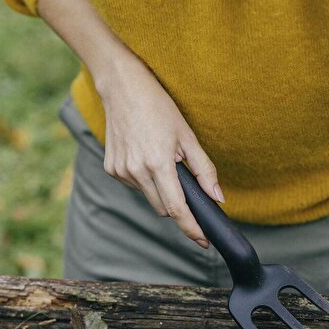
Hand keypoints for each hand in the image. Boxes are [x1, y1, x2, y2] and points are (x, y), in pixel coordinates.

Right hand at [96, 54, 223, 248]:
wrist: (122, 88)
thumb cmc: (158, 107)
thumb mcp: (188, 137)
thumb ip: (204, 170)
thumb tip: (217, 197)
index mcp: (159, 164)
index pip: (177, 209)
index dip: (191, 228)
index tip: (203, 241)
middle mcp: (136, 171)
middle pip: (164, 208)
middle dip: (177, 205)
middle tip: (184, 181)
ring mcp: (121, 171)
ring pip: (149, 198)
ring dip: (160, 190)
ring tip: (160, 158)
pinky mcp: (111, 169)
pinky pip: (135, 186)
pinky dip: (145, 180)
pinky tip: (145, 155)